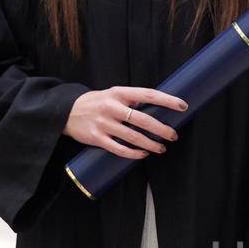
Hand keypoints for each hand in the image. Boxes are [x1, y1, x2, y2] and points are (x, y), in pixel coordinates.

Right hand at [65, 87, 187, 158]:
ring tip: (161, 148)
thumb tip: (157, 108)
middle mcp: (111, 107)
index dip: (167, 100)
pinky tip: (143, 154)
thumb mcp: (112, 95)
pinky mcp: (96, 138)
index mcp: (118, 93)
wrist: (66, 111)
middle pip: (143, 119)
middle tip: (173, 135)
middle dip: (162, 129)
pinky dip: (134, 153)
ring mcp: (103, 123)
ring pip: (133, 137)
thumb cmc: (96, 103)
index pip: (148, 94)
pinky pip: (119, 149)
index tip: (182, 106)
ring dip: (151, 144)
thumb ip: (131, 100)